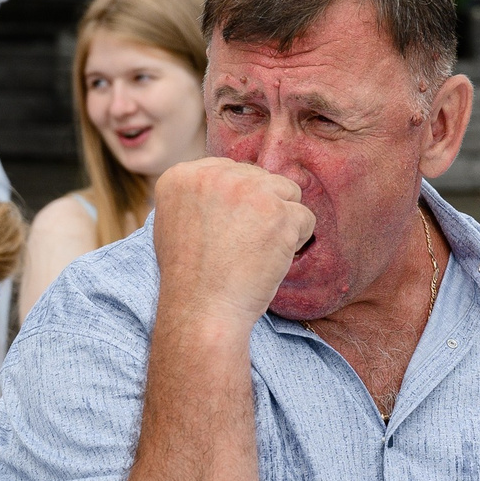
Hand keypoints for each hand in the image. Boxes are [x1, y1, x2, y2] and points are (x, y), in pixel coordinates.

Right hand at [151, 159, 315, 333]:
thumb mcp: (174, 223)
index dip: (237, 204)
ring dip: (281, 220)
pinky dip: (297, 240)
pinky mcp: (278, 212)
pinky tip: (272, 259)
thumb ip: (199, 195)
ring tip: (259, 251)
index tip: (227, 233)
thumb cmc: (190, 277)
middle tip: (242, 246)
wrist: (202, 310)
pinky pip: (305, 217)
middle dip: (260, 209)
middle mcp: (213, 175)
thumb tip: (235, 180)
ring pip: (286, 192)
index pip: (230, 171)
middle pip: (260, 177)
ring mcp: (248, 190)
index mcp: (181, 175)